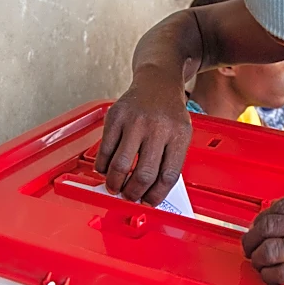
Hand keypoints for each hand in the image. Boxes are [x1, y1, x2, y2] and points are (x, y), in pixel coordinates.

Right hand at [95, 68, 191, 204]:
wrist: (158, 82)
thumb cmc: (170, 113)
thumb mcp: (181, 134)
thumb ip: (170, 160)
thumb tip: (151, 192)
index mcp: (179, 135)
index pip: (168, 176)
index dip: (156, 195)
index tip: (149, 202)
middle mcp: (158, 128)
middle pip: (144, 174)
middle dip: (134, 193)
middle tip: (130, 197)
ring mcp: (135, 121)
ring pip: (121, 165)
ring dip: (115, 183)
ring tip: (115, 187)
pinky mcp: (115, 116)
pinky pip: (105, 149)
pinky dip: (102, 166)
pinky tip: (105, 170)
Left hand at [242, 191, 283, 284]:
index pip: (283, 205)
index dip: (264, 217)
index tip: (259, 226)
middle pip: (272, 225)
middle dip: (254, 237)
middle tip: (250, 245)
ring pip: (274, 249)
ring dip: (259, 257)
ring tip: (258, 261)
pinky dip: (271, 274)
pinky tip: (271, 275)